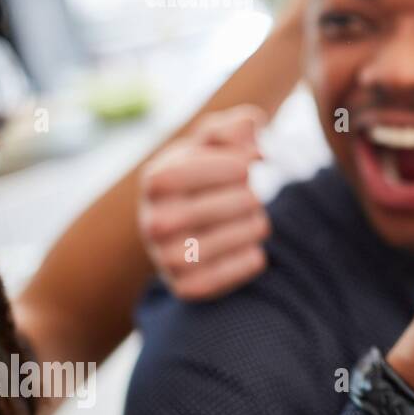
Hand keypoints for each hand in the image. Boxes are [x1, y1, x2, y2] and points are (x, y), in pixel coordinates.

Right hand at [138, 105, 269, 300]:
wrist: (176, 231)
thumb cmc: (199, 176)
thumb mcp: (210, 144)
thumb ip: (231, 127)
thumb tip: (252, 127)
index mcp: (157, 180)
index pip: (229, 166)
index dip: (245, 164)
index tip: (246, 165)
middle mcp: (155, 222)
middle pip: (245, 199)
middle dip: (253, 194)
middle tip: (243, 197)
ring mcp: (169, 259)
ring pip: (252, 230)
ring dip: (257, 222)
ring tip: (244, 220)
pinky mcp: (188, 287)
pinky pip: (249, 264)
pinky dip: (254, 254)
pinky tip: (243, 248)